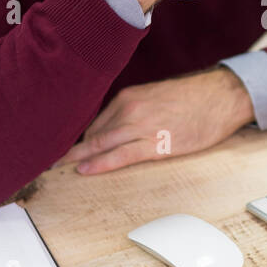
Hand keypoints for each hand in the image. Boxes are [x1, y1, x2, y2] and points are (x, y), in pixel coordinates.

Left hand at [57, 68, 254, 174]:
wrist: (222, 96)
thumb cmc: (194, 98)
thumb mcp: (156, 96)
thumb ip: (134, 110)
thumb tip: (116, 127)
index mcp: (129, 96)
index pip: (94, 120)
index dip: (75, 136)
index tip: (59, 145)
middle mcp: (130, 109)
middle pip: (91, 132)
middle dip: (68, 147)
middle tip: (44, 157)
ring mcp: (142, 126)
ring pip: (100, 144)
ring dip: (77, 157)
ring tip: (55, 167)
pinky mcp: (156, 143)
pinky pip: (121, 156)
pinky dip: (99, 163)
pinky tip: (84, 170)